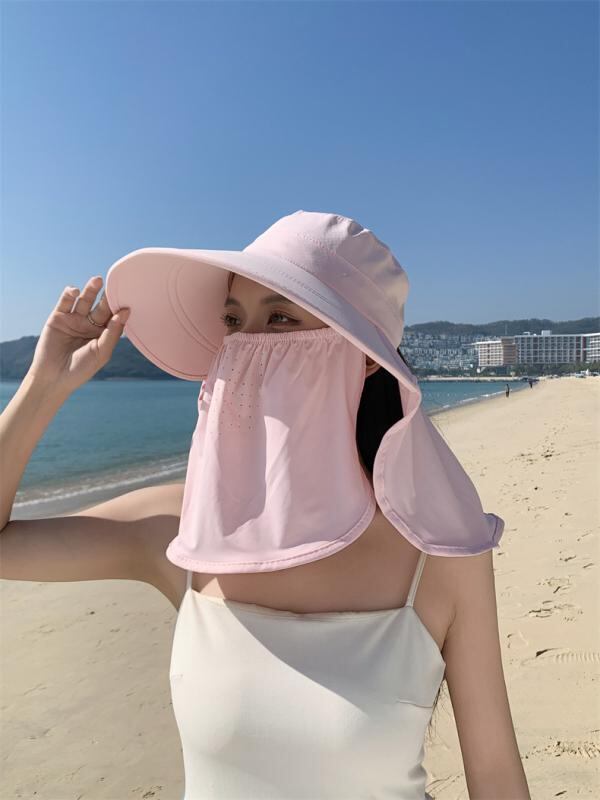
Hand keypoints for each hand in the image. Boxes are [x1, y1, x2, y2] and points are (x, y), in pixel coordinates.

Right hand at [27, 275, 129, 394]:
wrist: (54, 378)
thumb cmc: (82, 369)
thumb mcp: (102, 352)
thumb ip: (113, 332)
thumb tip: (125, 312)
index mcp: (103, 333)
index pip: (114, 317)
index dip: (120, 307)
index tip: (129, 296)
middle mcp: (89, 324)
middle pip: (101, 306)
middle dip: (106, 296)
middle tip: (114, 284)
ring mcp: (74, 319)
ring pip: (84, 301)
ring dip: (90, 290)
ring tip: (97, 280)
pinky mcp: (58, 317)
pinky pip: (65, 302)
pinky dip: (70, 294)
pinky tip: (75, 291)